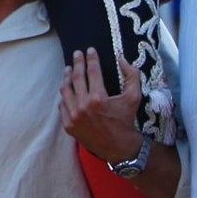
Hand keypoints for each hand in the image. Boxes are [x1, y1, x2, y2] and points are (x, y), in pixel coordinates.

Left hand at [59, 49, 143, 164]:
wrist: (119, 147)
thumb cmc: (126, 120)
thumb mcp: (134, 98)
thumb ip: (131, 76)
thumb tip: (122, 58)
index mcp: (98, 99)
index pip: (92, 72)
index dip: (91, 59)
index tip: (90, 50)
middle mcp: (83, 107)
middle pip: (76, 78)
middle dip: (77, 63)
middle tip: (77, 54)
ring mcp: (73, 116)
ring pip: (65, 90)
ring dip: (66, 77)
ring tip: (69, 69)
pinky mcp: (68, 124)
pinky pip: (62, 105)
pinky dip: (65, 96)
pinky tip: (67, 89)